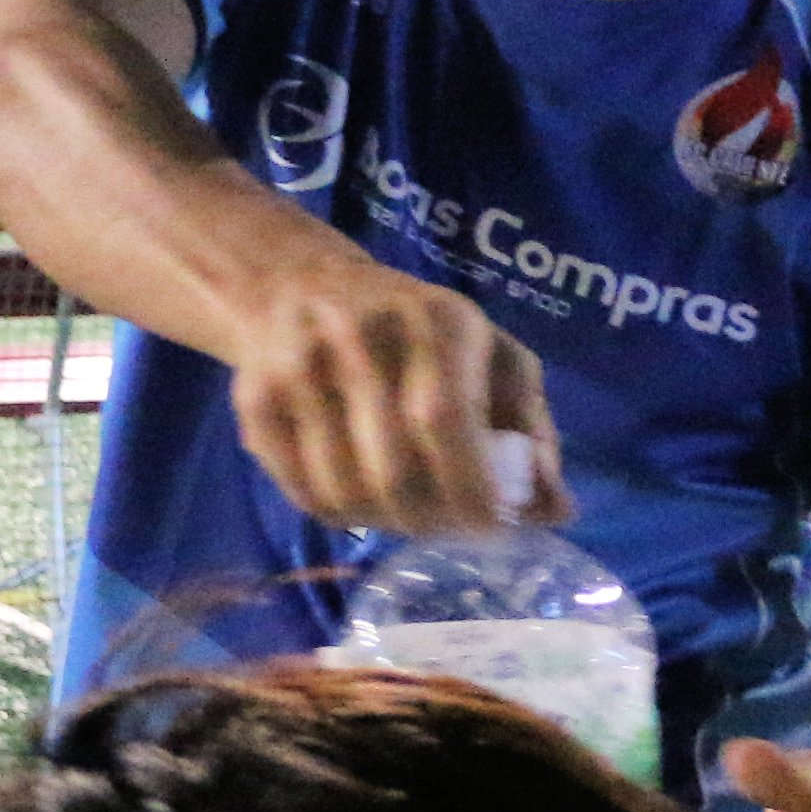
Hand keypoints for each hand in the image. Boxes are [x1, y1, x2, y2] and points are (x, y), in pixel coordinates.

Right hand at [226, 254, 559, 537]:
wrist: (299, 285)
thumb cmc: (419, 330)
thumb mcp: (492, 356)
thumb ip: (530, 430)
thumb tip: (556, 512)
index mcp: (435, 323)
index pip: (445, 423)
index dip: (469, 490)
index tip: (490, 526)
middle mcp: (359, 339)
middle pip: (393, 469)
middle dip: (430, 518)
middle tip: (448, 526)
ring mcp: (297, 370)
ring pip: (344, 491)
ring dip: (385, 522)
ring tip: (406, 511)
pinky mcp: (253, 402)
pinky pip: (303, 493)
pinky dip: (340, 515)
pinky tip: (361, 497)